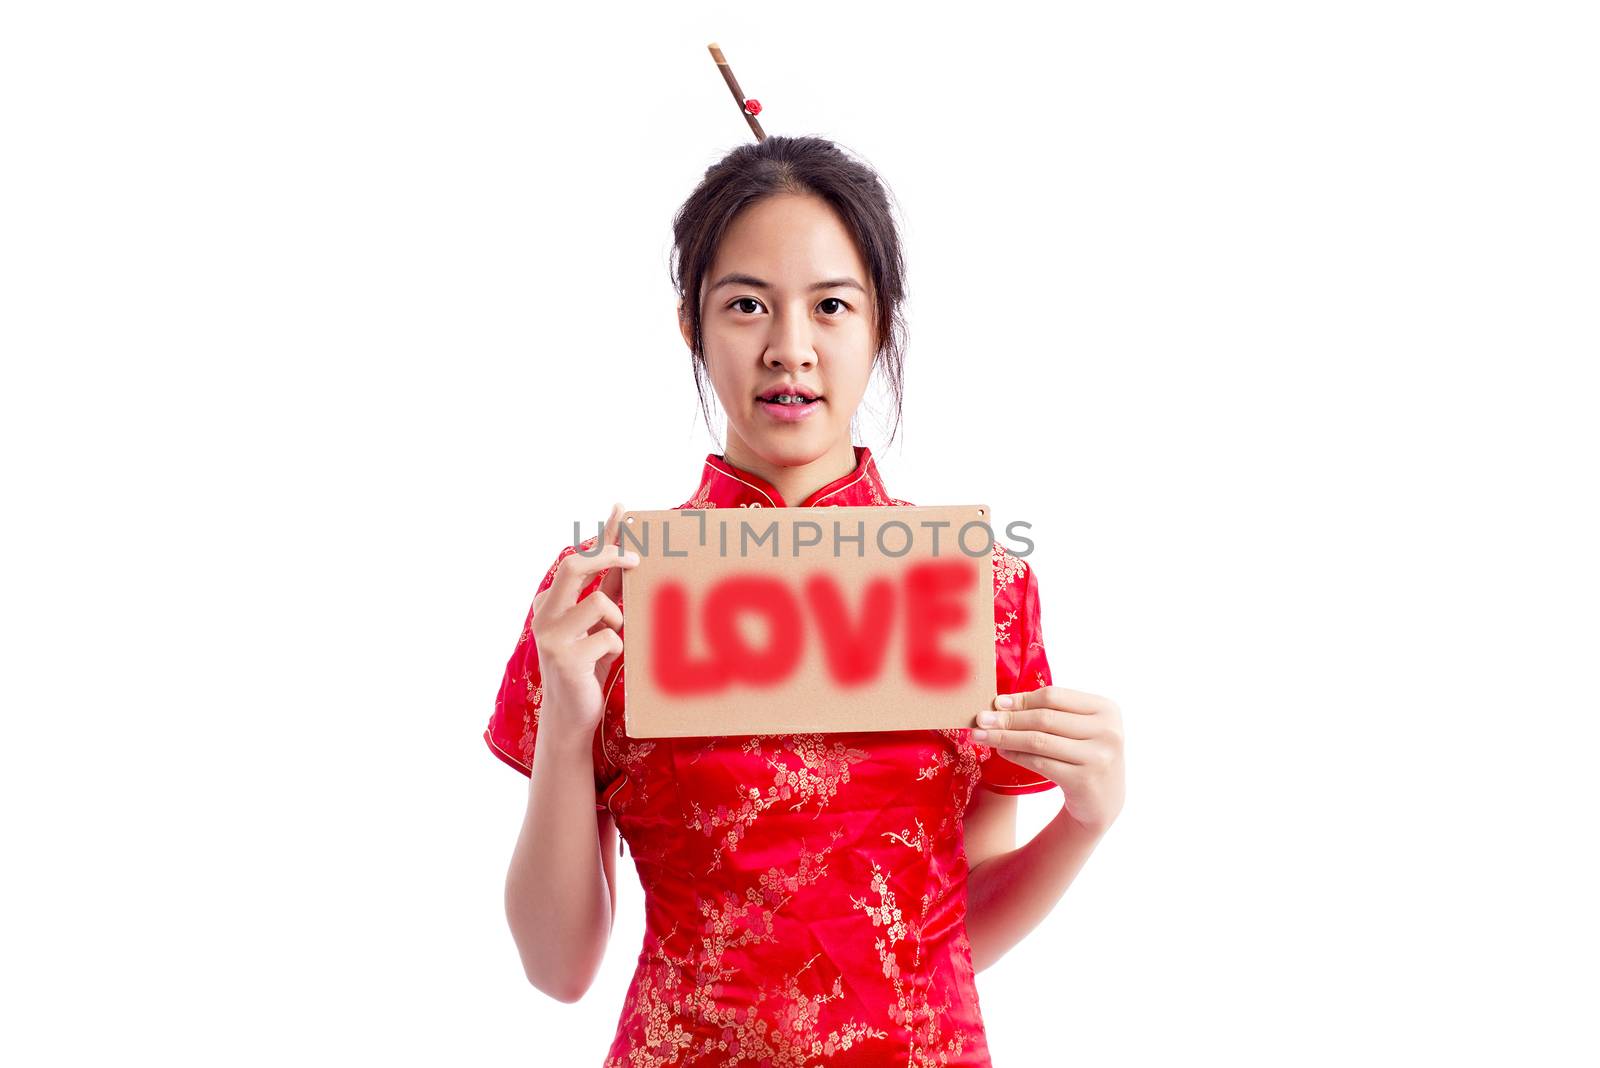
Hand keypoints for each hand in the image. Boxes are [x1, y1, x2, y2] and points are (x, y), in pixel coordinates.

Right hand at [530, 502, 638, 737]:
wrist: (571, 715)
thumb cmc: (588, 666)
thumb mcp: (599, 625)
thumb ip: (610, 593)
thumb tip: (629, 558)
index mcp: (551, 602)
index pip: (578, 559)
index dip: (603, 534)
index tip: (623, 509)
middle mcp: (544, 613)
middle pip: (573, 565)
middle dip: (607, 554)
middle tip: (636, 559)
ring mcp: (550, 635)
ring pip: (599, 602)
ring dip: (617, 620)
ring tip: (611, 640)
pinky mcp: (565, 657)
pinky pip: (610, 637)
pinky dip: (617, 647)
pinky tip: (603, 662)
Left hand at [971, 686, 1124, 835]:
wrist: (1102, 802)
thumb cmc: (1084, 756)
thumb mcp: (1079, 728)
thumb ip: (1050, 712)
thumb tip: (1001, 703)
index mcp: (1106, 709)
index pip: (1054, 696)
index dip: (1021, 699)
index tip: (996, 702)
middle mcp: (1108, 731)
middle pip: (1044, 718)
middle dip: (1007, 718)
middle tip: (981, 719)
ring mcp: (1098, 758)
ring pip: (1038, 741)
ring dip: (1005, 737)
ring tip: (982, 736)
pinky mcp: (1084, 781)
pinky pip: (1040, 763)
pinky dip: (1016, 756)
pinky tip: (1001, 752)